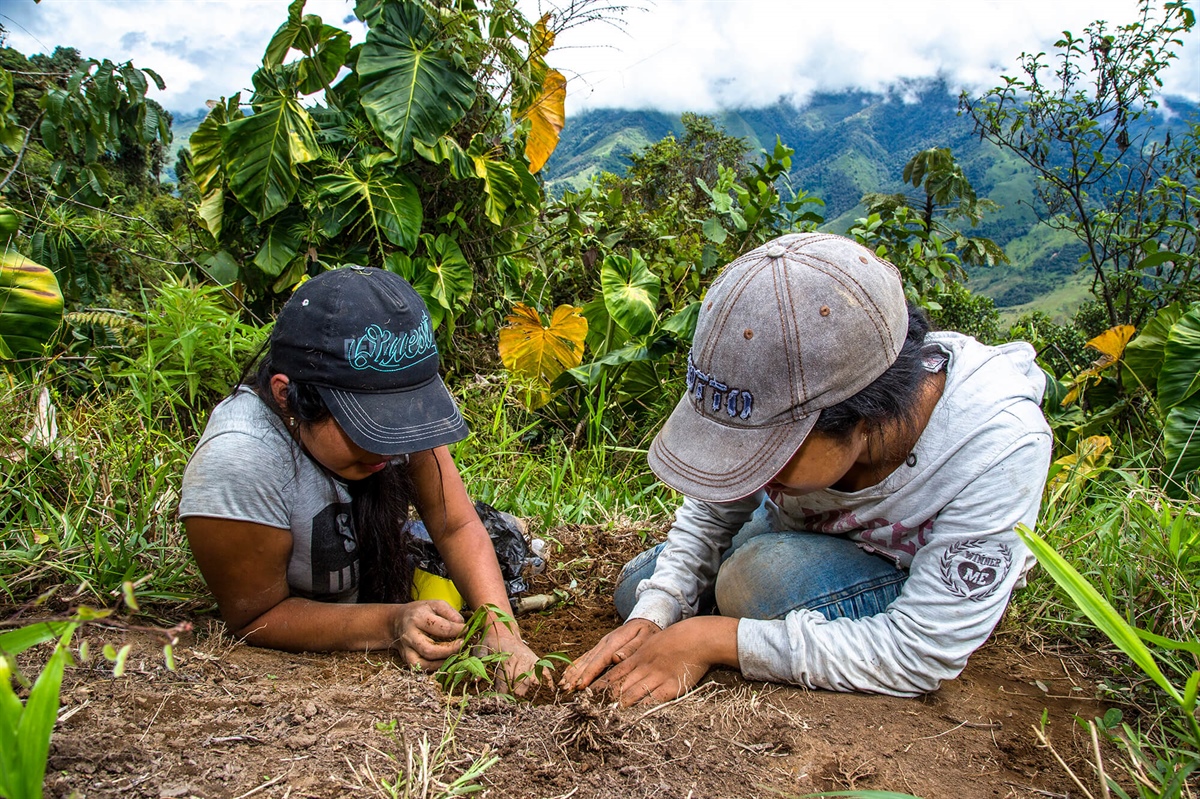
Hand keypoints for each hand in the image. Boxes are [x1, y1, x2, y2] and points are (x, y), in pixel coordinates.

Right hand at [390, 600, 465, 669]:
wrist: (398, 620)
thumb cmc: (421, 612)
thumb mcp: (435, 605)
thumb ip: (450, 613)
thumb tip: (462, 625)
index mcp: (418, 618)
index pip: (442, 628)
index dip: (458, 631)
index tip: (466, 630)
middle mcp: (410, 635)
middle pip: (431, 649)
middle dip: (451, 650)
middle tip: (463, 644)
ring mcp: (407, 649)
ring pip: (424, 662)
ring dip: (443, 661)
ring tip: (455, 654)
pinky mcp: (406, 658)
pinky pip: (421, 668)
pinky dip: (435, 667)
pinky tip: (445, 660)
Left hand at [480, 623, 542, 696]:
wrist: (503, 629)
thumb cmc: (490, 642)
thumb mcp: (480, 650)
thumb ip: (478, 664)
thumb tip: (476, 681)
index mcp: (505, 658)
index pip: (504, 679)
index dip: (502, 691)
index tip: (500, 700)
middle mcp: (519, 658)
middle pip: (520, 679)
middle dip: (516, 691)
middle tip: (513, 700)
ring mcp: (529, 659)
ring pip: (532, 676)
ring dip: (529, 687)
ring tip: (524, 695)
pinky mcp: (535, 659)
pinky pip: (544, 670)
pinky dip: (547, 679)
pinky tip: (548, 689)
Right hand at [559, 619, 660, 690]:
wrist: (644, 619)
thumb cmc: (647, 631)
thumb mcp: (645, 638)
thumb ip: (632, 648)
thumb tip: (617, 657)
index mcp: (614, 642)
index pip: (599, 660)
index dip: (589, 673)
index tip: (580, 685)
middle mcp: (604, 643)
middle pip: (587, 661)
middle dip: (576, 676)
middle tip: (566, 690)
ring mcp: (600, 644)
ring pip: (584, 659)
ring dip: (572, 672)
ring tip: (563, 685)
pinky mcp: (600, 646)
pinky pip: (585, 657)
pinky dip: (575, 666)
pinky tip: (567, 674)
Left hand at [594, 616, 737, 706]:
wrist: (696, 638)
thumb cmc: (673, 640)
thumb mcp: (649, 644)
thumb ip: (633, 655)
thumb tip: (616, 661)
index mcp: (637, 657)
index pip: (612, 674)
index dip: (598, 687)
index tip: (584, 696)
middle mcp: (643, 667)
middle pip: (619, 686)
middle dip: (603, 700)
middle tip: (589, 711)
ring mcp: (657, 677)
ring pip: (632, 694)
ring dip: (619, 706)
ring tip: (605, 717)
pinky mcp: (672, 687)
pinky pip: (654, 700)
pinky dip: (642, 709)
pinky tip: (633, 717)